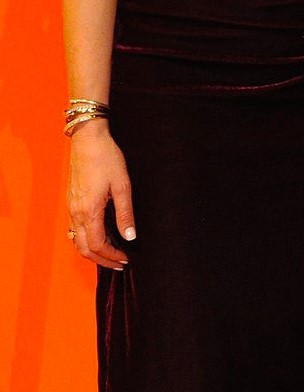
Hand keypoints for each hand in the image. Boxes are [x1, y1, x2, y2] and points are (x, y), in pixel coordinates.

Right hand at [67, 123, 133, 268]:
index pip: (97, 245)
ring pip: (77, 240)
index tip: (126, 260)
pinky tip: (100, 237)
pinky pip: (76, 229)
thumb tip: (131, 236)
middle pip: (84, 248)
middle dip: (102, 259)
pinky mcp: (72, 202)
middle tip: (120, 264)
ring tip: (111, 254)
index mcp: (89, 211)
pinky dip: (86, 240)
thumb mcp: (123, 186)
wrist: (88, 141)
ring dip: (93, 251)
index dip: (111, 256)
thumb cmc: (107, 159)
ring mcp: (71, 208)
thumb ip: (126, 213)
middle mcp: (76, 213)